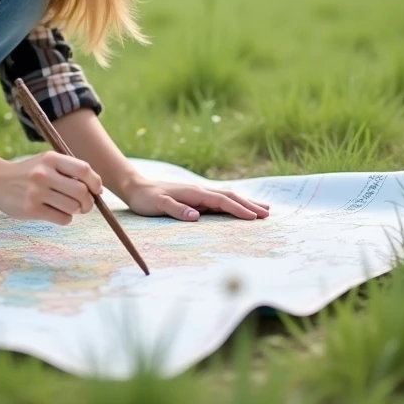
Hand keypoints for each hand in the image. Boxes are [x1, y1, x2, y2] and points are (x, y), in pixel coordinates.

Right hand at [0, 152, 103, 224]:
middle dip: (88, 202)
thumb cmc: (28, 173)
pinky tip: (57, 213)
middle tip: (85, 205)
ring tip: (69, 208)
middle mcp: (44, 174)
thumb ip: (69, 170)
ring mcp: (37, 192)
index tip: (96, 190)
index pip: (84, 170)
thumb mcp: (46, 162)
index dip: (95, 182)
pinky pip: (62, 219)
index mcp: (51, 158)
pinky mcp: (31, 209)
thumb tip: (97, 189)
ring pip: (73, 207)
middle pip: (81, 191)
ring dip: (76, 211)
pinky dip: (65, 218)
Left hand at [122, 177, 270, 220]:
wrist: (136, 187)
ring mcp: (199, 194)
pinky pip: (220, 201)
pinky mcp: (196, 198)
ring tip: (263, 209)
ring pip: (228, 197)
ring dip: (246, 202)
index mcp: (194, 192)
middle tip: (268, 215)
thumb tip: (197, 216)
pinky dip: (234, 204)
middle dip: (249, 205)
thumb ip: (176, 210)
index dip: (239, 209)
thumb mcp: (157, 205)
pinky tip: (240, 207)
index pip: (222, 201)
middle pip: (230, 196)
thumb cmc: (145, 198)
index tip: (254, 217)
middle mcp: (200, 191)